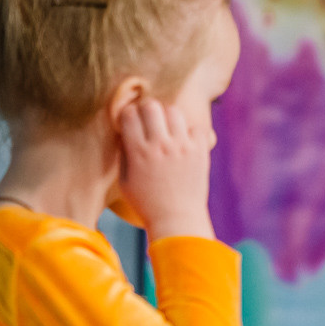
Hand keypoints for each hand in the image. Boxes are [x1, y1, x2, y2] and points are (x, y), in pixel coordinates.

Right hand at [117, 98, 214, 240]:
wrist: (177, 220)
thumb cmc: (147, 204)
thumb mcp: (124, 182)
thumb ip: (124, 154)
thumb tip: (125, 131)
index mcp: (139, 152)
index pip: (129, 114)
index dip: (128, 115)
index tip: (130, 123)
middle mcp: (161, 145)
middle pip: (151, 106)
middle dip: (146, 110)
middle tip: (148, 122)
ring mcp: (182, 147)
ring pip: (174, 111)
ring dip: (168, 117)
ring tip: (167, 130)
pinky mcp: (200, 151)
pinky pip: (196, 127)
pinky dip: (190, 131)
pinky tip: (184, 142)